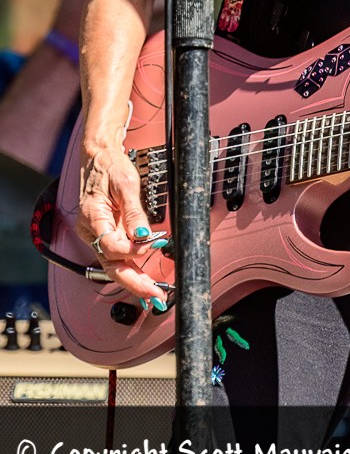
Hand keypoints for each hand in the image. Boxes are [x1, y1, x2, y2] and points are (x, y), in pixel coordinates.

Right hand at [76, 147, 169, 309]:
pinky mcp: (105, 235)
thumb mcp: (126, 184)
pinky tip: (144, 281)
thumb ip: (134, 212)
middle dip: (134, 283)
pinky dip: (131, 269)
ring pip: (114, 265)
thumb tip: (143, 236)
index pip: (111, 245)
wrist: (98, 158)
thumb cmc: (110, 167)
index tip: (154, 245)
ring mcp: (96, 235)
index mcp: (92, 217)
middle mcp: (91, 231)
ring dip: (134, 281)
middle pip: (111, 264)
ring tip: (154, 294)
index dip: (133, 249)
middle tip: (155, 295)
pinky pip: (117, 257)